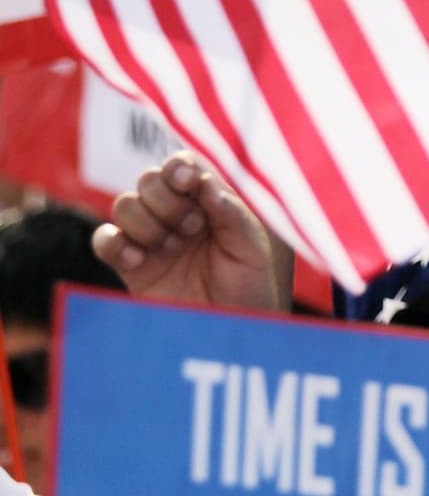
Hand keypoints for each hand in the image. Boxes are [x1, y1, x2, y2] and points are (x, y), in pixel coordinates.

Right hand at [93, 151, 284, 310]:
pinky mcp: (131, 266)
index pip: (183, 166)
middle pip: (149, 179)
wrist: (230, 333)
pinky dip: (114, 244)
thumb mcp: (252, 247)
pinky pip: (104, 240)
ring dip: (147, 222)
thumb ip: (230, 212)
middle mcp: (178, 215)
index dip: (178, 167)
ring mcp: (151, 239)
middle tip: (192, 228)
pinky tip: (138, 261)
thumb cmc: (250, 289)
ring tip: (172, 248)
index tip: (187, 182)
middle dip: (167, 200)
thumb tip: (203, 181)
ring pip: (125, 204)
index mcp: (210, 203)